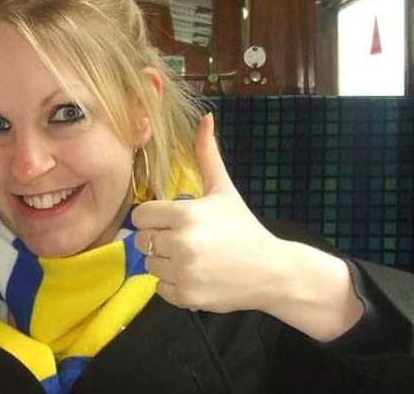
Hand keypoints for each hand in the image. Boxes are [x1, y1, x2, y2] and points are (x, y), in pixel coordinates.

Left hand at [132, 113, 287, 313]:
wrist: (272, 271)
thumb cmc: (243, 228)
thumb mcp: (223, 189)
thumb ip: (207, 155)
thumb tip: (205, 117)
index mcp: (185, 215)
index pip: (140, 215)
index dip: (153, 217)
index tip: (171, 219)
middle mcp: (180, 244)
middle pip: (142, 240)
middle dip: (159, 239)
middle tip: (185, 239)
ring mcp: (182, 273)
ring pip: (150, 264)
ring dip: (165, 262)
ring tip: (192, 257)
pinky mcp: (186, 297)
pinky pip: (160, 288)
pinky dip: (173, 284)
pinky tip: (196, 275)